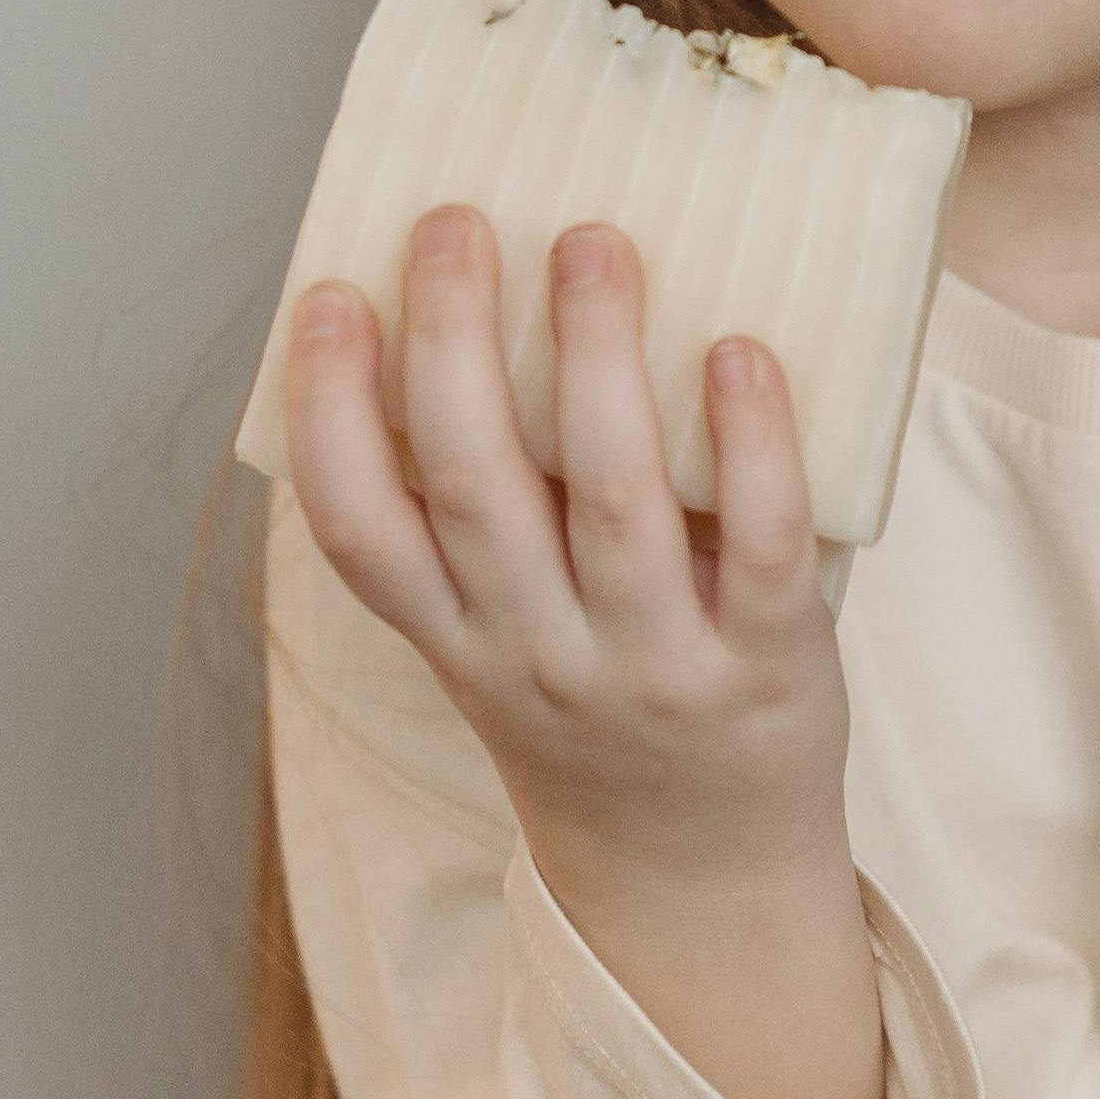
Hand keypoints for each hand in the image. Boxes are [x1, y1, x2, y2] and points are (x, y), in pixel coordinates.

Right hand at [285, 208, 883, 1098]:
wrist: (699, 878)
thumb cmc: (594, 712)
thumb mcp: (497, 648)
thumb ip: (474, 528)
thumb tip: (463, 324)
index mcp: (456, 641)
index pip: (359, 530)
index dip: (328, 411)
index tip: (331, 296)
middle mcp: (538, 654)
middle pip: (475, 488)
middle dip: (457, 344)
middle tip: (456, 220)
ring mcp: (655, 665)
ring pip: (612, 502)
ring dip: (596, 361)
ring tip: (592, 242)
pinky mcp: (770, 668)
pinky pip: (761, 546)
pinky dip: (752, 445)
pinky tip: (741, 351)